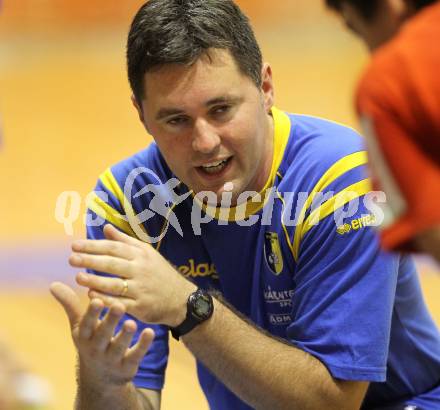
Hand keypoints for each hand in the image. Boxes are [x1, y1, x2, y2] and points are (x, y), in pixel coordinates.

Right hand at [49, 282, 153, 386]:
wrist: (101, 379)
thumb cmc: (91, 341)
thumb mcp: (79, 327)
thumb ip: (70, 305)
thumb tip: (53, 284)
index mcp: (85, 336)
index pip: (87, 324)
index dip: (92, 314)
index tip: (96, 299)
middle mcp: (97, 348)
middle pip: (103, 335)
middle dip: (110, 322)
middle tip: (119, 306)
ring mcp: (112, 359)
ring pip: (119, 346)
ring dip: (125, 335)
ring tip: (133, 323)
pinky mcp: (127, 366)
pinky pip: (136, 355)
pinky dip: (143, 345)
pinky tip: (150, 332)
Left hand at [68, 224, 195, 326]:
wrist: (180, 299)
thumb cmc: (159, 273)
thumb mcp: (147, 253)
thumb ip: (125, 241)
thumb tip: (106, 227)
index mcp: (140, 255)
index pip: (114, 248)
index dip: (93, 246)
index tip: (75, 245)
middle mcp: (140, 270)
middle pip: (112, 264)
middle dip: (90, 261)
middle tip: (71, 259)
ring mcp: (140, 289)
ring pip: (114, 284)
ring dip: (94, 281)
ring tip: (77, 278)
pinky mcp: (140, 307)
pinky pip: (120, 303)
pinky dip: (105, 300)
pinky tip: (91, 297)